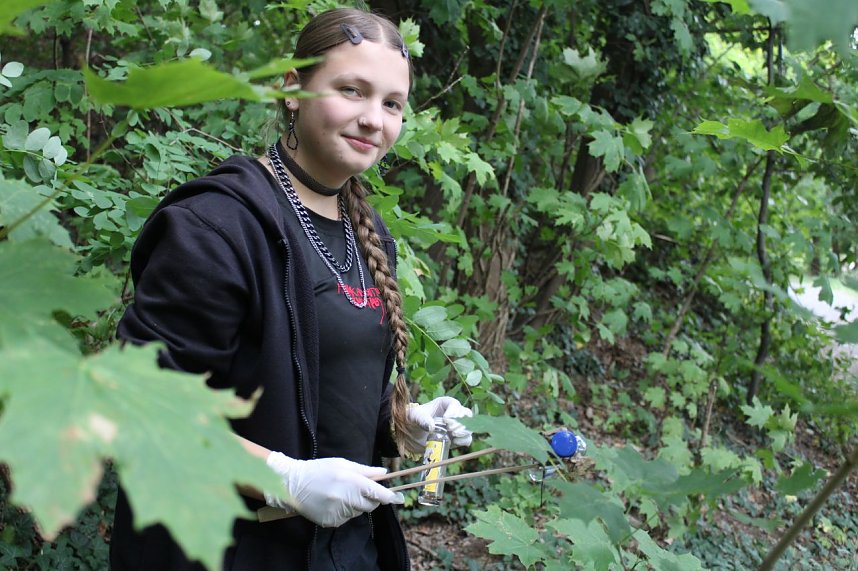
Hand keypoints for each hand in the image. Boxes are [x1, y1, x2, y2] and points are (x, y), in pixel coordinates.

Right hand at [264, 453, 403, 527]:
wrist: (292, 484)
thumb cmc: (320, 470)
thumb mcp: (343, 464)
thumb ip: (365, 470)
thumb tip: (384, 472)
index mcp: (352, 482)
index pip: (379, 493)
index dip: (391, 497)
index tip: (400, 498)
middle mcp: (347, 499)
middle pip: (371, 505)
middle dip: (371, 498)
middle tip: (358, 489)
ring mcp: (339, 512)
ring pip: (358, 512)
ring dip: (356, 504)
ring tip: (340, 493)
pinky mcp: (331, 522)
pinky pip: (346, 518)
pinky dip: (344, 511)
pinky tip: (332, 502)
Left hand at [402, 396, 472, 454]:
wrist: (410, 435)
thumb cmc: (412, 420)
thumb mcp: (414, 417)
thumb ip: (422, 419)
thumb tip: (431, 427)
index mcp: (444, 404)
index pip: (455, 404)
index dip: (453, 412)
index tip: (445, 420)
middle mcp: (453, 414)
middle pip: (466, 414)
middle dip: (460, 422)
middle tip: (450, 430)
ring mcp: (456, 427)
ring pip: (469, 426)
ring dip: (464, 431)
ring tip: (453, 435)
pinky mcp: (456, 438)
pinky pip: (467, 438)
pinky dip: (464, 440)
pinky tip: (455, 441)